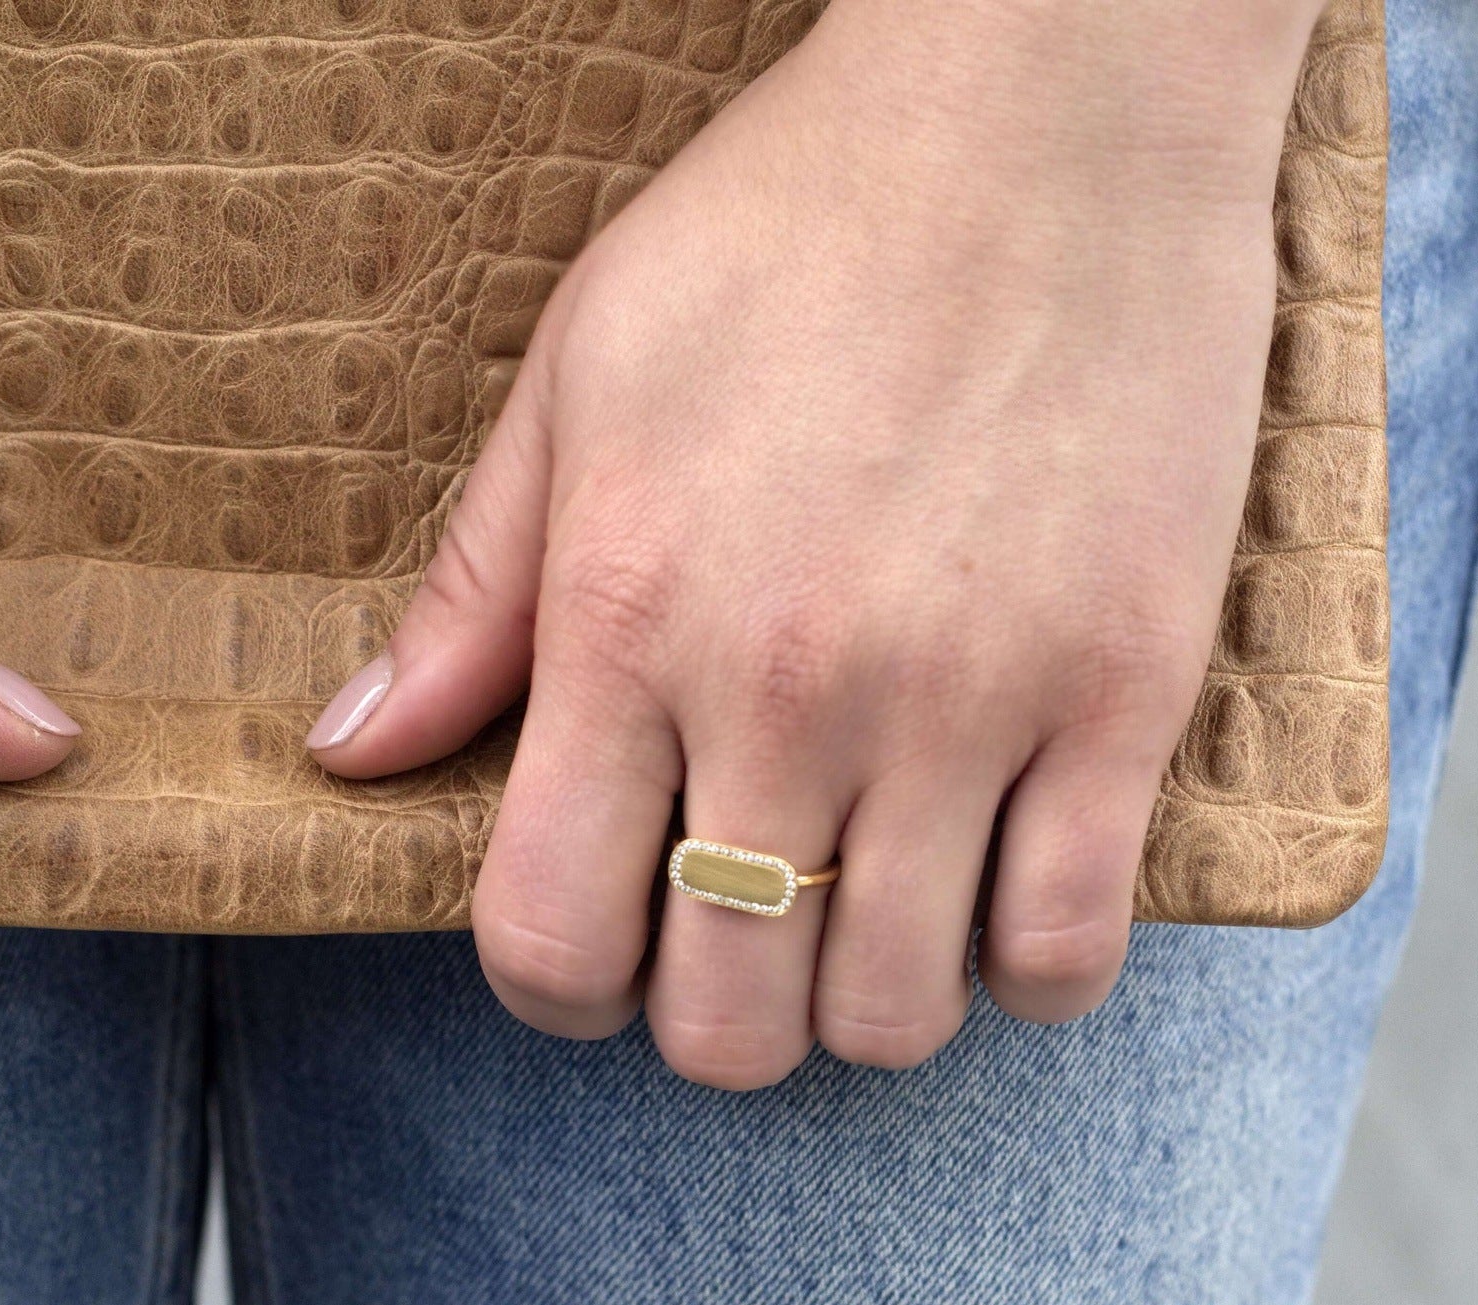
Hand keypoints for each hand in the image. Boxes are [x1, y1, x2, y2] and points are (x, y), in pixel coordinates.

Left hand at [309, 0, 1325, 1087]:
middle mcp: (789, 691)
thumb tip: (352, 759)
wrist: (1045, 109)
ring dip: (860, 1006)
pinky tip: (1000, 896)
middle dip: (710, 1022)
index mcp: (630, 620)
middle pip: (724, 1023)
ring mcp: (969, 702)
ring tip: (868, 915)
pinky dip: (1026, 973)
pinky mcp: (1124, 691)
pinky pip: (1069, 950)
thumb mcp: (579, 383)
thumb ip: (469, 597)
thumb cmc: (791, 232)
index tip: (592, 965)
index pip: (548, 937)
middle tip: (733, 945)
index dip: (555, 997)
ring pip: (891, 1015)